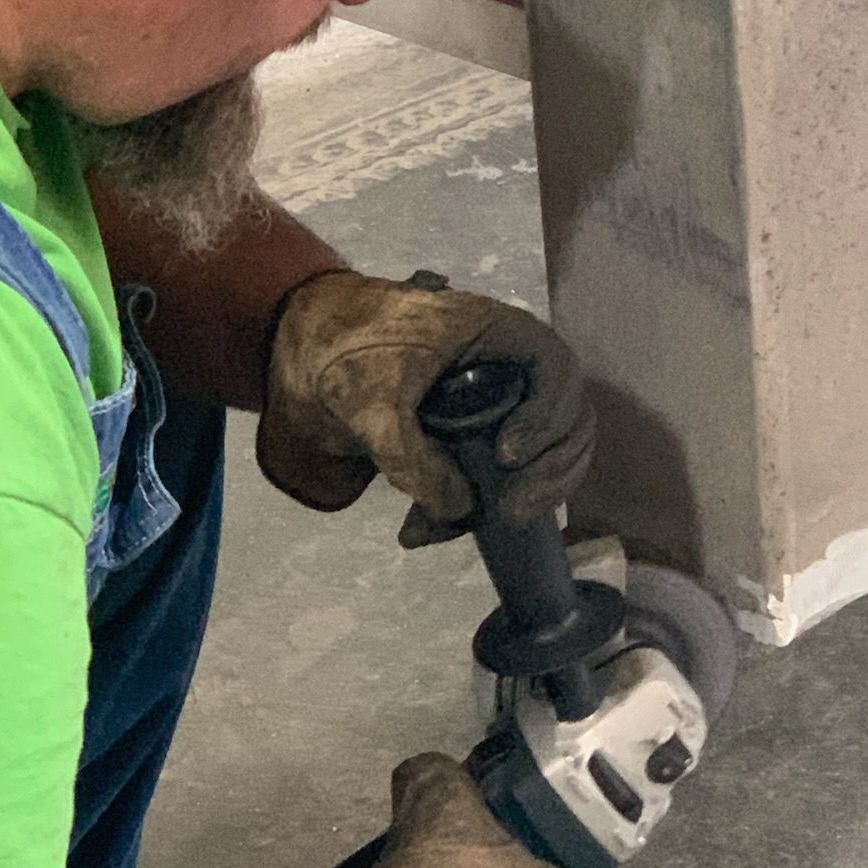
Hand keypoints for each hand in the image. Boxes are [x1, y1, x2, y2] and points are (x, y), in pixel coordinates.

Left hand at [256, 269, 593, 531]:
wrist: (299, 357)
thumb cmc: (343, 351)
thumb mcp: (371, 398)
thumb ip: (409, 454)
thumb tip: (459, 508)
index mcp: (497, 335)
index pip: (557, 370)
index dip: (548, 416)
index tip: (507, 454)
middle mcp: (511, 369)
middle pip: (568, 419)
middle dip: (552, 471)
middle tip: (513, 509)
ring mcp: (499, 406)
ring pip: (548, 453)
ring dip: (532, 494)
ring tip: (490, 523)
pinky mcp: (476, 441)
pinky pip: (501, 477)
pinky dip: (476, 508)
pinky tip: (423, 532)